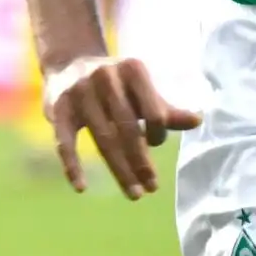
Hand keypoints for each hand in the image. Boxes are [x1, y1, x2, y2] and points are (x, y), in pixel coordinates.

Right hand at [44, 55, 202, 199]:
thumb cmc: (115, 81)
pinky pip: (66, 143)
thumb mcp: (139, 89)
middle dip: (142, 162)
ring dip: (120, 170)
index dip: (159, 134)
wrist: (69, 63)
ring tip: (134, 193)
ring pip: (103, 139)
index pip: (154, 111)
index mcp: (133, 70)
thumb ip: (164, 109)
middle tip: (151, 188)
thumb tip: (197, 121)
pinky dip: (73, 166)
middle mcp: (106, 77)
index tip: (157, 145)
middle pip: (129, 128)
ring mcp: (80, 93)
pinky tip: (81, 188)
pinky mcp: (57, 108)